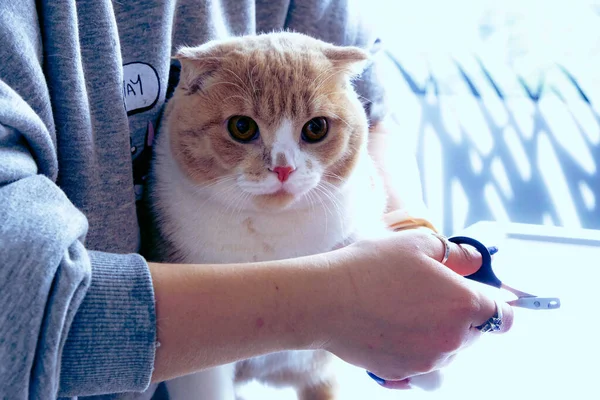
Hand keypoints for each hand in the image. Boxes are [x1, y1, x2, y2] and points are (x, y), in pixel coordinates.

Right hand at [320, 229, 513, 385]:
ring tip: (402, 309)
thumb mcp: (416, 243)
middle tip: (428, 294)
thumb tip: (473, 261)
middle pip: (474, 333)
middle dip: (459, 315)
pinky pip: (420, 363)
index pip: (503, 316)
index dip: (494, 304)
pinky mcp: (403, 374)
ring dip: (436, 333)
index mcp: (463, 305)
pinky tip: (390, 328)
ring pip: (447, 350)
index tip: (477, 294)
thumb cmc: (370, 267)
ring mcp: (428, 361)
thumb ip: (456, 253)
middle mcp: (452, 339)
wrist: (326, 301)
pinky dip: (413, 348)